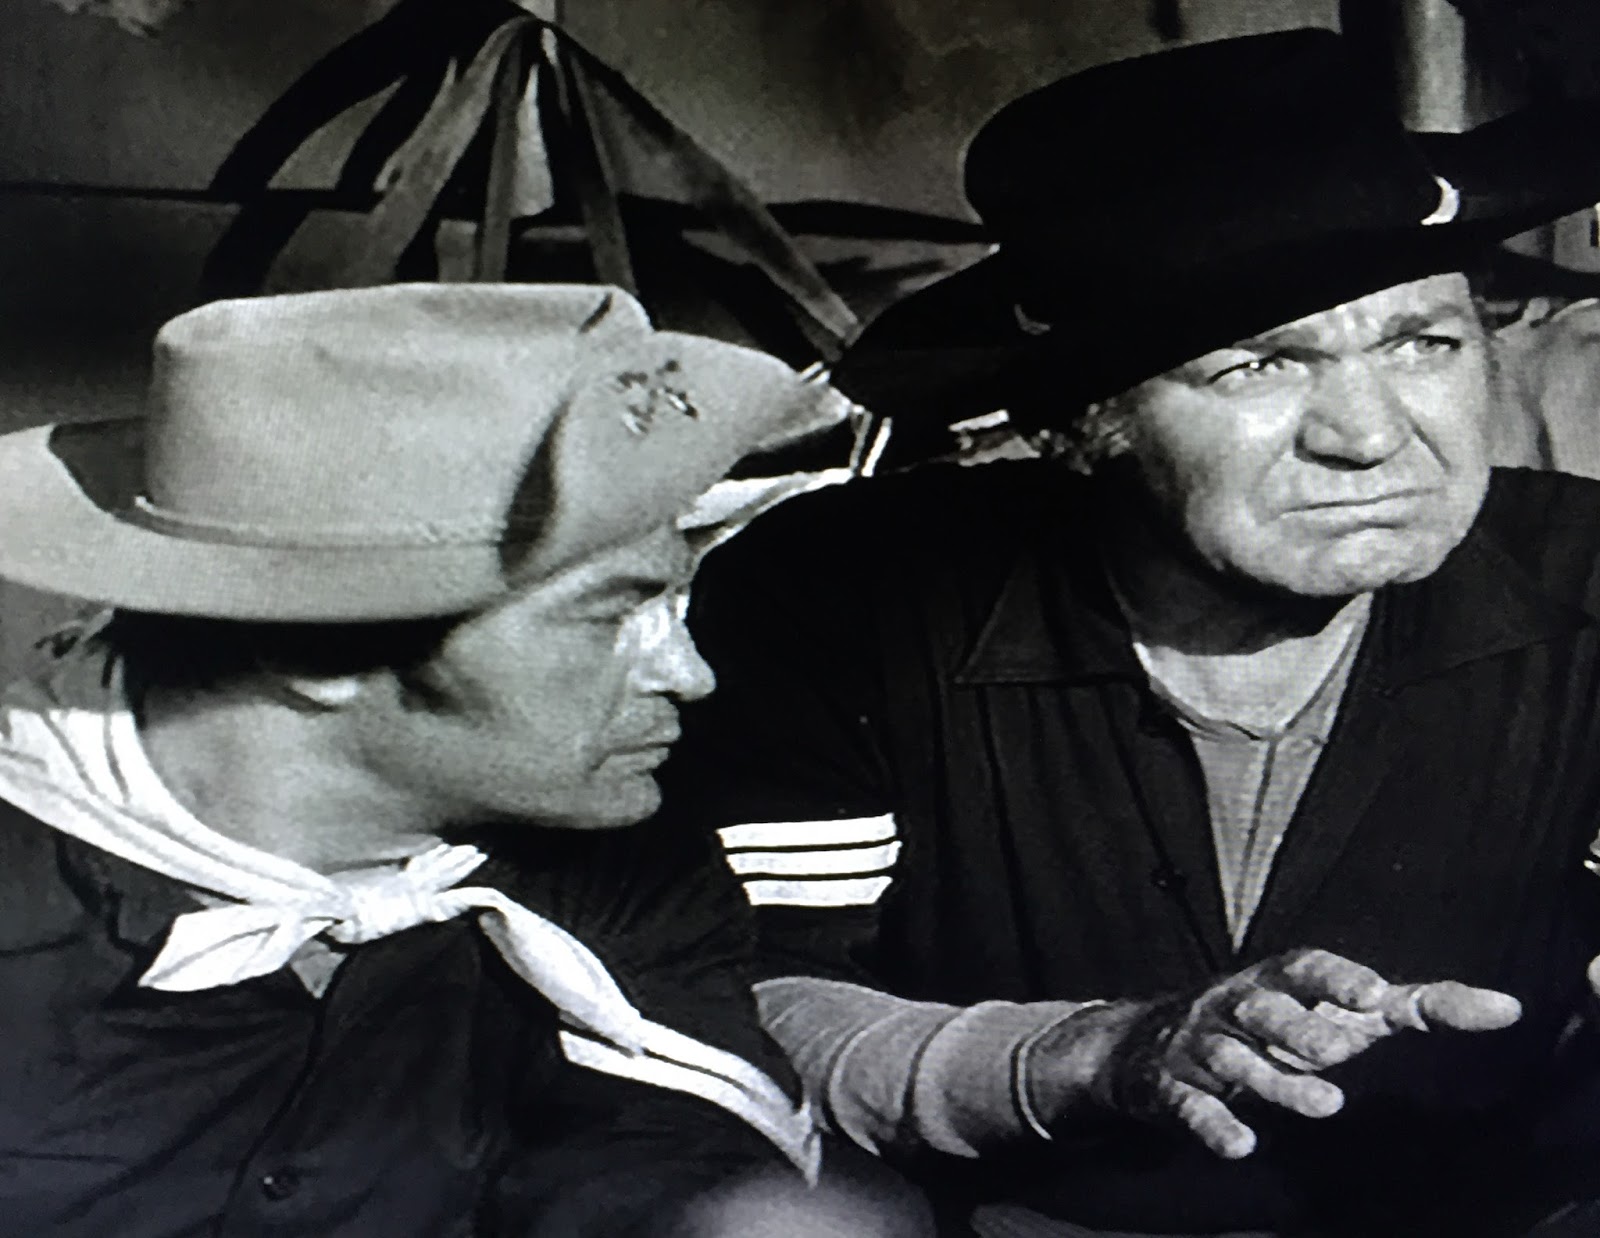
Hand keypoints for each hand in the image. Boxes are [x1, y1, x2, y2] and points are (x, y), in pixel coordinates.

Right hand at [1027, 948, 1520, 1159]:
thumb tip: (1507, 1008)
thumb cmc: (1274, 1025)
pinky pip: (1190, 1103)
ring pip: (1234, 1060)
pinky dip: (1213, 1123)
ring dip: (1274, 1081)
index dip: (1336, 978)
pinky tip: (1241, 1146)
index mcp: (1276, 980)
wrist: (1152, 1044)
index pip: (1304, 968)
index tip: (1373, 995)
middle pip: (1264, 1009)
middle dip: (1299, 1028)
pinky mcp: (1174, 1086)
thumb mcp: (1338, 1010)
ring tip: (1326, 1107)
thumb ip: (1417, 1006)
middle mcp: (1235, 1004)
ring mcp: (1202, 1044)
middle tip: (1341, 1052)